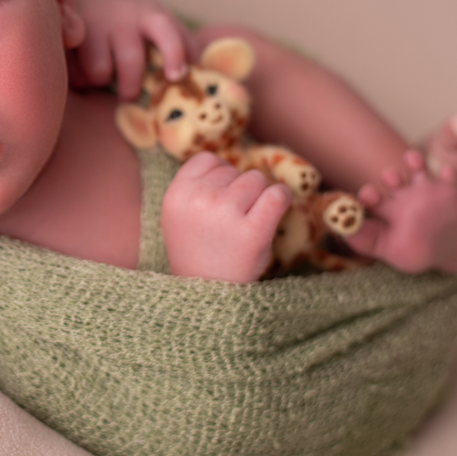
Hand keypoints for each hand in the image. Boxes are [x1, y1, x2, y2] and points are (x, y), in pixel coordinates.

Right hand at [64, 0, 192, 99]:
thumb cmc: (137, 16)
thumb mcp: (164, 21)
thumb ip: (186, 45)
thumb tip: (205, 77)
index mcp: (152, 19)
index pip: (167, 32)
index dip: (173, 54)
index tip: (175, 76)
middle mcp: (124, 21)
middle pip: (130, 63)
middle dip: (130, 87)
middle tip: (128, 96)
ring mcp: (94, 27)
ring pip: (98, 72)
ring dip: (100, 82)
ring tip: (102, 76)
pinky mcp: (68, 34)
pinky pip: (72, 72)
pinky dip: (77, 78)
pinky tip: (81, 68)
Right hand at [161, 152, 292, 282]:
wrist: (207, 295)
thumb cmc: (199, 252)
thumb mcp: (180, 216)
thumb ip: (196, 187)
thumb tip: (231, 162)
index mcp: (176, 194)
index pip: (207, 160)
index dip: (219, 177)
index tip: (220, 199)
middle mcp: (198, 199)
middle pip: (234, 170)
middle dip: (238, 190)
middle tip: (231, 221)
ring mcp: (225, 213)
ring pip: (256, 179)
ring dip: (258, 197)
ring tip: (246, 223)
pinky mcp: (253, 231)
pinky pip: (277, 195)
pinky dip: (281, 200)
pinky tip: (272, 214)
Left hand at [349, 150, 456, 274]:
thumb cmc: (419, 251)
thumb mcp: (391, 251)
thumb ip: (365, 240)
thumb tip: (339, 228)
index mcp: (388, 209)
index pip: (372, 197)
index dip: (368, 195)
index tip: (369, 197)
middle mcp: (404, 195)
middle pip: (392, 178)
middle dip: (390, 176)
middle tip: (391, 179)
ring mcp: (427, 189)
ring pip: (416, 167)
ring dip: (413, 163)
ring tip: (412, 161)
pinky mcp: (449, 187)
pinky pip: (448, 175)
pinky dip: (446, 173)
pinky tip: (445, 174)